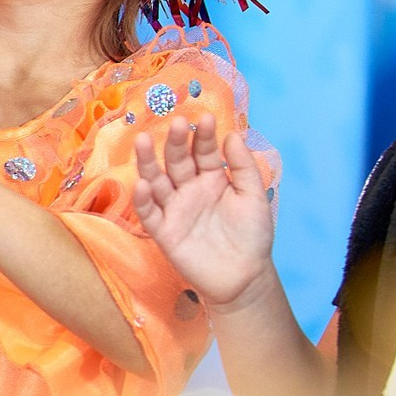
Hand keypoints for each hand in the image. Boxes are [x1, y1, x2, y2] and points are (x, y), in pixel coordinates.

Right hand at [131, 113, 280, 309]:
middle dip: (175, 142)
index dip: (203, 136)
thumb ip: (243, 166)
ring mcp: (174, 209)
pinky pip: (149, 213)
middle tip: (177, 123)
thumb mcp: (253, 197)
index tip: (204, 117)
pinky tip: (142, 184)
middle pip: (177, 161)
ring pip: (156, 181)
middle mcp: (189, 189)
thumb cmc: (253, 236)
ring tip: (142, 140)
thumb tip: (232, 134)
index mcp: (211, 178)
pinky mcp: (163, 232)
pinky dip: (143, 200)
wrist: (244, 278)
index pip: (203, 151)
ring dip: (148, 162)